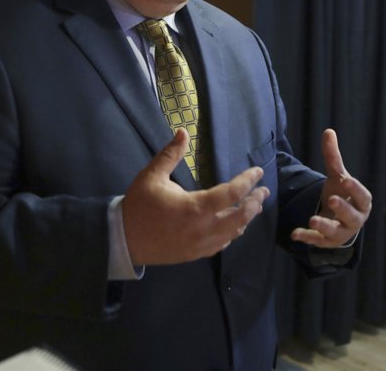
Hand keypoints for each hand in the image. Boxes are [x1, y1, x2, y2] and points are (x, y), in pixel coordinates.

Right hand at [122, 128, 269, 264]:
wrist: (122, 240)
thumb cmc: (139, 206)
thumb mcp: (152, 176)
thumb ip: (170, 154)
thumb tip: (182, 131)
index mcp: (195, 207)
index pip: (232, 194)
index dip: (248, 181)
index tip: (258, 172)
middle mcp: (203, 229)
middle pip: (240, 217)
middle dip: (255, 203)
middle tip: (263, 191)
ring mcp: (200, 245)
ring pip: (233, 233)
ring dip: (245, 218)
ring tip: (254, 206)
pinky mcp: (194, 254)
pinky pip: (221, 245)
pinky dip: (231, 233)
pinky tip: (234, 226)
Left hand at [291, 129, 371, 247]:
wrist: (339, 218)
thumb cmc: (343, 194)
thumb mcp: (338, 176)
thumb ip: (333, 157)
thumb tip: (328, 131)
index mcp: (361, 202)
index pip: (363, 196)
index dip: (356, 189)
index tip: (347, 179)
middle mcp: (355, 219)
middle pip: (352, 217)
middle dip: (343, 209)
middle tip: (332, 199)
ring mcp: (342, 232)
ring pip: (336, 232)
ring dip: (325, 226)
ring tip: (312, 219)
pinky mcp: (327, 242)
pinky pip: (318, 241)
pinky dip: (308, 237)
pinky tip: (295, 233)